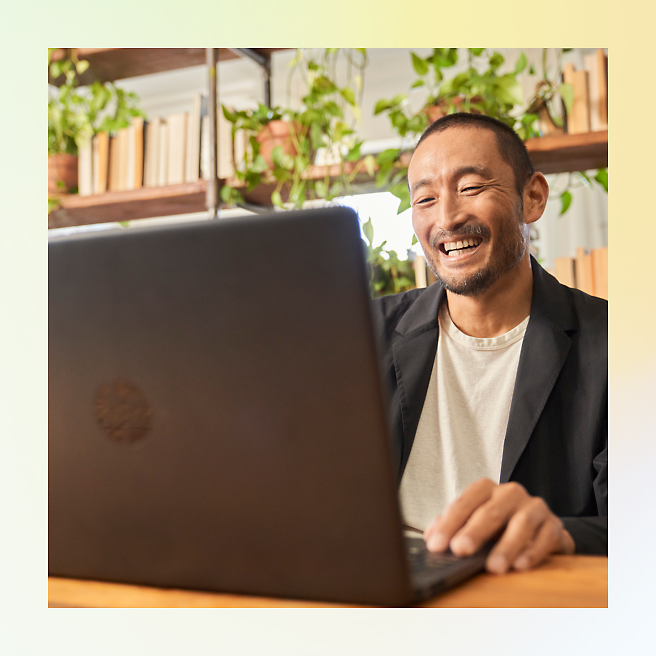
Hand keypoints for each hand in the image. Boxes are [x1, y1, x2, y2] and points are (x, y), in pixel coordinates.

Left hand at [423, 479, 574, 573]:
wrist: (541, 532)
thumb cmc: (500, 528)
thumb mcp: (474, 524)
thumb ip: (452, 527)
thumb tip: (431, 536)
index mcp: (487, 490)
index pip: (466, 501)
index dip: (449, 523)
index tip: (436, 544)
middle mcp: (511, 493)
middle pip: (491, 510)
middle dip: (474, 532)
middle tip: (460, 550)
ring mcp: (535, 507)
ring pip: (522, 522)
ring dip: (506, 546)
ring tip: (494, 567)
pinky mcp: (555, 526)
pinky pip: (546, 537)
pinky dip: (533, 552)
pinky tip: (521, 566)